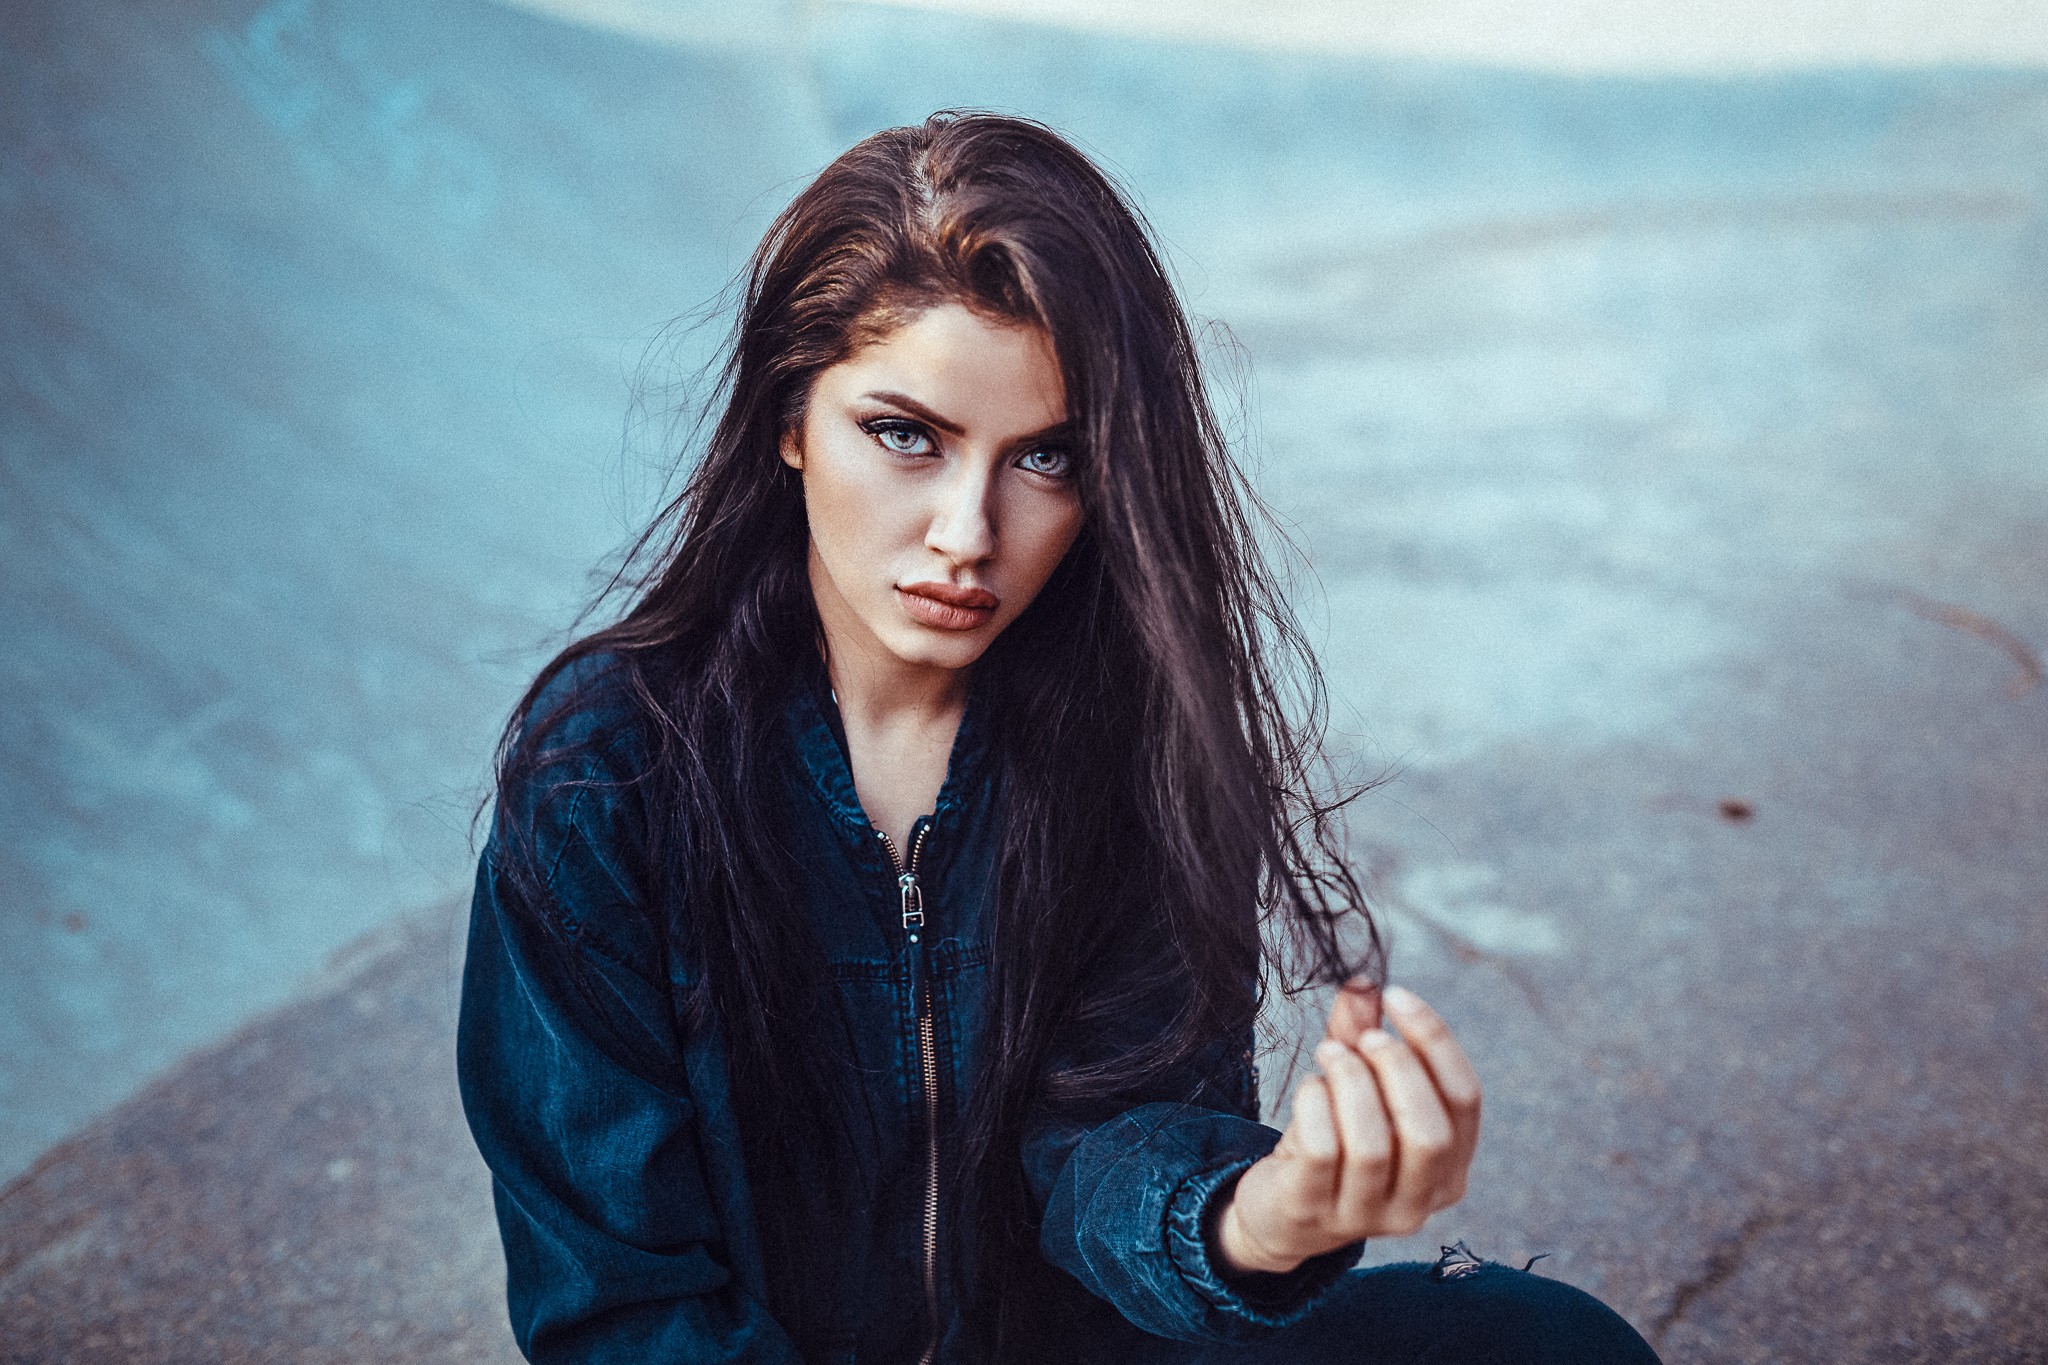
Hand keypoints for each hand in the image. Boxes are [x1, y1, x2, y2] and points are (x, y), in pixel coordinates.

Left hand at [1215, 984, 1481, 1275]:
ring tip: (1328, 1054)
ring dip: (1349, 1081)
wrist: (1280, 1213)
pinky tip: (1309, 1089)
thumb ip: (1362, 1036)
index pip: (1466, 1100)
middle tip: (1362, 1037)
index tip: (1398, 996)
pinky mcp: (1313, 1213)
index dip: (1435, 1039)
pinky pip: (1321, 1153)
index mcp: (1450, 1170)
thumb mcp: (1355, 1089)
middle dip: (1396, 1068)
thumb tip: (1362, 981)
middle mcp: (1420, 1203)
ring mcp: (1366, 1217)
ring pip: (1373, 1145)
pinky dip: (1315, 1104)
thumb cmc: (1333, 1141)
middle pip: (1430, 1132)